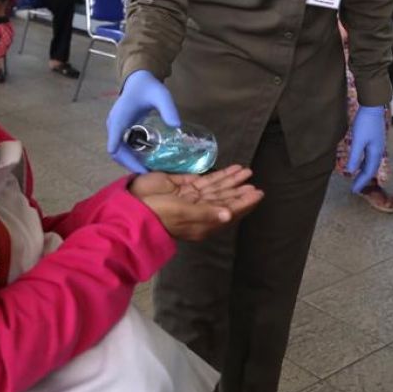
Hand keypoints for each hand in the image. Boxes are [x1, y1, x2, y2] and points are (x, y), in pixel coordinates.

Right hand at [106, 70, 179, 173]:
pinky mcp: (119, 131)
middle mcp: (113, 124)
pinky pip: (121, 148)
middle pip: (116, 151)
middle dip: (130, 164)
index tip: (139, 170)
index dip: (125, 159)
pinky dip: (130, 157)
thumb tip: (176, 126)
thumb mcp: (161, 96)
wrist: (138, 81)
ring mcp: (115, 128)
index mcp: (120, 117)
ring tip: (147, 171)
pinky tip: (144, 161)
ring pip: (118, 152)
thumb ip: (168, 109)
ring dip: (130, 162)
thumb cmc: (148, 88)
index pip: (115, 141)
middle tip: (148, 174)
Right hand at [132, 166, 262, 240]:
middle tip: (254, 182)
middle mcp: (200, 210)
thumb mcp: (182, 214)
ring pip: (217, 188)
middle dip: (240, 190)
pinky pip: (205, 180)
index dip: (244, 203)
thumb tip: (228, 214)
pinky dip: (217, 174)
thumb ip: (206, 213)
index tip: (258, 194)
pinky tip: (228, 169)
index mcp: (203, 222)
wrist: (133, 207)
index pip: (229, 211)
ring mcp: (191, 196)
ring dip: (231, 180)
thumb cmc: (158, 213)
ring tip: (246, 171)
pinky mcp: (183, 185)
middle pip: (225, 198)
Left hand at [345, 105, 385, 191]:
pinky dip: (363, 162)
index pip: (369, 172)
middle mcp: (378, 150)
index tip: (354, 190)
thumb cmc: (365, 122)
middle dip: (363, 179)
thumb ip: (355, 156)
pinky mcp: (373, 140)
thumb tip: (350, 172)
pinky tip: (357, 162)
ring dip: (363, 171)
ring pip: (370, 163)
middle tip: (354, 187)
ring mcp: (376, 145)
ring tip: (355, 178)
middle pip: (371, 169)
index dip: (361, 182)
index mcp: (376, 152)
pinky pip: (369, 156)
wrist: (372, 106)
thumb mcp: (358, 140)